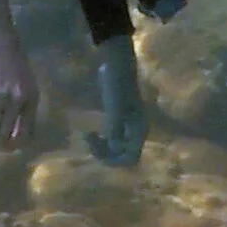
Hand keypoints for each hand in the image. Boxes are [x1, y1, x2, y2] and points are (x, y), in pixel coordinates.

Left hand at [85, 35, 146, 165]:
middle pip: (122, 155)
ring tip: (88, 137)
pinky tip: (91, 133)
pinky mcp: (119, 119)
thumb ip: (115, 130)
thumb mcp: (114, 110)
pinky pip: (112, 138)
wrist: (117, 67)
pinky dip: (102, 140)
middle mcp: (135, 131)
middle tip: (89, 140)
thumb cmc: (116, 87)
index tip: (97, 149)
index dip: (114, 160)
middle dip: (105, 154)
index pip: (131, 159)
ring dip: (102, 148)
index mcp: (138, 131)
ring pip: (116, 148)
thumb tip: (114, 147)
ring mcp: (128, 126)